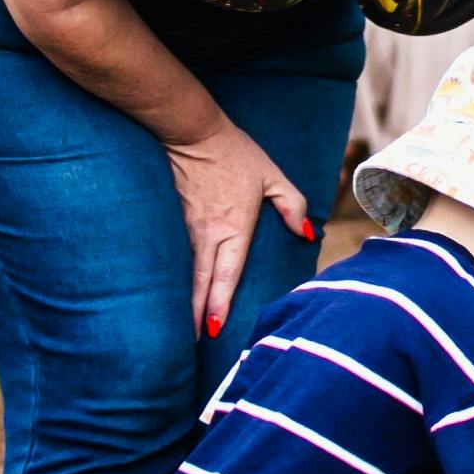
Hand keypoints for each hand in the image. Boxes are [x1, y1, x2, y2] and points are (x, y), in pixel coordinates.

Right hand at [165, 120, 314, 338]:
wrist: (189, 131)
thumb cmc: (234, 153)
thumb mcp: (273, 175)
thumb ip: (293, 206)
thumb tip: (307, 233)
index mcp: (233, 228)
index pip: (227, 275)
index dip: (220, 304)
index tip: (215, 329)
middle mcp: (206, 234)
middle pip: (201, 283)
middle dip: (196, 314)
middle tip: (192, 341)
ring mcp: (183, 227)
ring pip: (183, 272)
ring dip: (182, 299)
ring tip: (179, 324)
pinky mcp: (168, 218)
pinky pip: (170, 255)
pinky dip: (169, 276)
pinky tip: (166, 290)